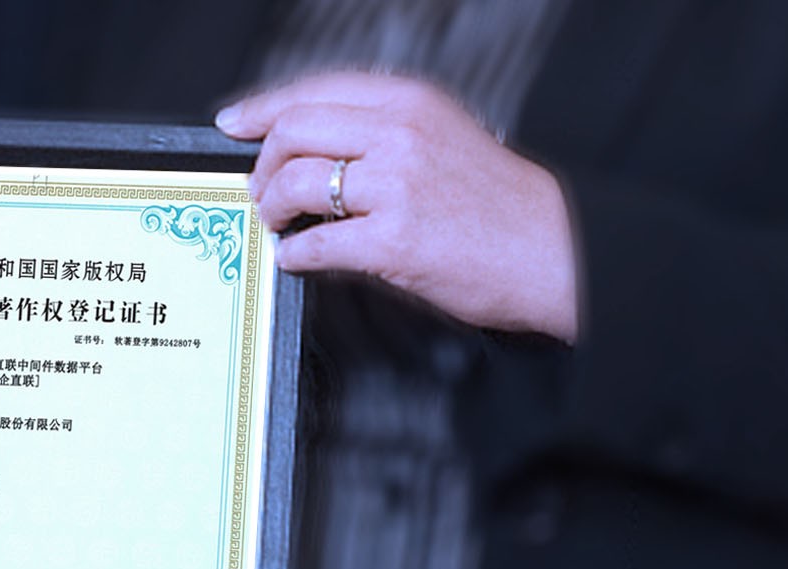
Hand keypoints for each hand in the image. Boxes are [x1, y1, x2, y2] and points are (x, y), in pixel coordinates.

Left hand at [217, 72, 578, 341]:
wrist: (552, 250)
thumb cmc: (499, 203)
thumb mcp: (443, 137)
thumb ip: (383, 131)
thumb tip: (315, 144)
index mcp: (410, 102)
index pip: (314, 91)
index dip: (263, 109)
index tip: (235, 121)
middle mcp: (399, 135)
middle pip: (292, 131)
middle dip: (263, 163)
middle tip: (261, 189)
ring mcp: (394, 187)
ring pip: (295, 183)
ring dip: (272, 208)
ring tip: (278, 223)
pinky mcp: (392, 242)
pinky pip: (314, 244)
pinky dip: (294, 254)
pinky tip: (299, 258)